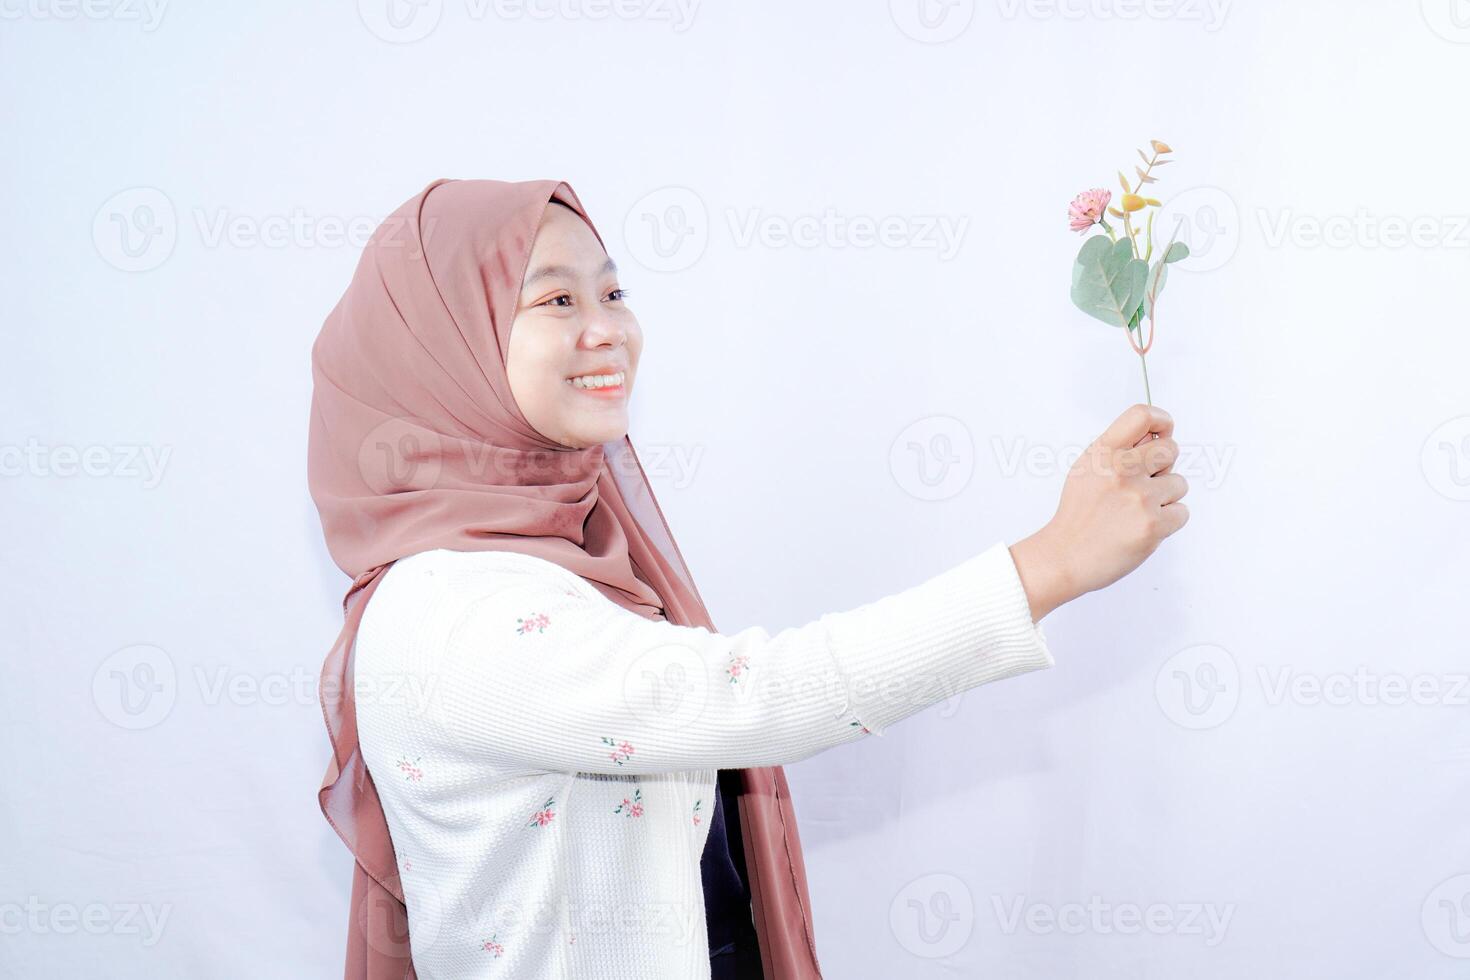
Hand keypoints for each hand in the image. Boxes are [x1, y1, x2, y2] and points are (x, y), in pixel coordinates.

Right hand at [1008, 403, 1189, 620]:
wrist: (1064, 557)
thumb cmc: (1078, 515)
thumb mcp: (1087, 469)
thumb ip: (1118, 450)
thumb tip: (1157, 435)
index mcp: (1103, 452)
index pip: (1142, 415)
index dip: (1161, 421)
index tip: (1161, 432)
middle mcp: (1121, 469)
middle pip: (1171, 449)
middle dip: (1163, 467)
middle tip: (1142, 485)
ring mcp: (1139, 497)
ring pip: (1179, 483)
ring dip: (1164, 498)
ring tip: (1136, 512)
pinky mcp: (1153, 525)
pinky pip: (1182, 512)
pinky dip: (1168, 521)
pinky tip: (1142, 527)